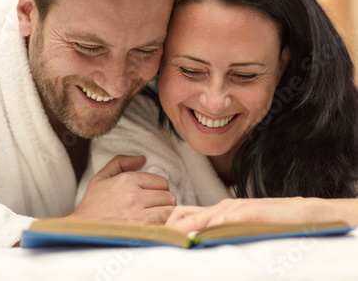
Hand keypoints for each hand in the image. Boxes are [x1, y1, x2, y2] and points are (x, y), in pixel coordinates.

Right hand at [69, 155, 175, 223]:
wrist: (83, 231)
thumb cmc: (92, 206)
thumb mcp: (101, 178)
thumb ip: (120, 163)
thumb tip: (142, 158)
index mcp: (127, 181)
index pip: (161, 182)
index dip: (157, 189)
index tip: (149, 196)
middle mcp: (135, 197)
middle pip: (168, 196)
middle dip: (163, 201)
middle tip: (152, 207)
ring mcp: (140, 216)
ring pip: (170, 210)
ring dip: (165, 214)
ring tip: (154, 217)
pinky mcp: (143, 233)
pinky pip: (166, 225)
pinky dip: (164, 226)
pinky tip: (153, 227)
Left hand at [165, 197, 357, 232]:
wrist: (302, 214)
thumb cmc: (272, 222)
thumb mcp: (240, 226)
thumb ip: (220, 230)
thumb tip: (198, 242)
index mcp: (218, 211)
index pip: (184, 214)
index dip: (166, 224)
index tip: (150, 236)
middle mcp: (220, 208)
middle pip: (183, 214)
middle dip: (164, 227)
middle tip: (147, 240)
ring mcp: (232, 210)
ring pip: (196, 218)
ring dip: (177, 229)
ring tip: (160, 240)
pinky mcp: (245, 215)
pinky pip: (220, 222)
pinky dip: (203, 230)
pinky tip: (192, 239)